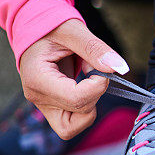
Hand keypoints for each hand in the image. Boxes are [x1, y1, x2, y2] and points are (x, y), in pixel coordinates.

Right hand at [19, 19, 129, 139]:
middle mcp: (37, 97)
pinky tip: (84, 87)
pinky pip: (73, 123)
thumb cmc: (51, 27)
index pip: (77, 99)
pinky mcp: (52, 108)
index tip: (98, 66)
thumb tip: (119, 68)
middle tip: (92, 71)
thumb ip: (96, 49)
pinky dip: (86, 108)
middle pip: (79, 114)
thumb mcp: (74, 31)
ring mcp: (43, 105)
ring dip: (90, 106)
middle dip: (95, 94)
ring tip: (87, 81)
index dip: (98, 85)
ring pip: (73, 127)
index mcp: (37, 78)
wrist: (34, 30)